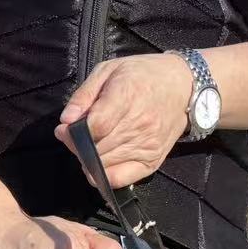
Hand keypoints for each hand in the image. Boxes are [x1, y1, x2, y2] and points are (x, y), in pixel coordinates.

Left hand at [54, 53, 194, 187]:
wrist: (182, 86)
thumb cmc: (143, 74)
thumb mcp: (109, 70)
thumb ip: (84, 94)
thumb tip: (66, 120)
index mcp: (127, 96)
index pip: (95, 127)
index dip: (73, 133)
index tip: (64, 130)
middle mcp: (139, 124)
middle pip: (98, 148)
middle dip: (77, 146)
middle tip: (73, 137)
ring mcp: (148, 145)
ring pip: (106, 164)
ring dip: (88, 159)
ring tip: (87, 146)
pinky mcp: (153, 160)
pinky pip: (122, 178)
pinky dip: (104, 177)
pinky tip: (97, 166)